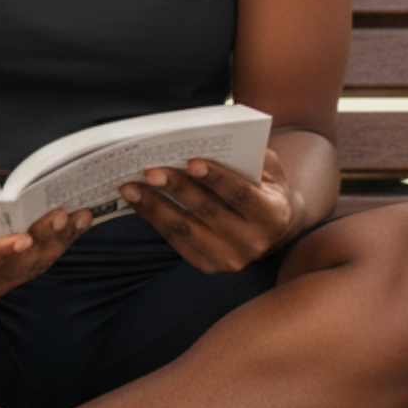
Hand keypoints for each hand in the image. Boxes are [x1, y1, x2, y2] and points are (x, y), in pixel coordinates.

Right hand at [0, 171, 92, 300]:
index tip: (22, 240)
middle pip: (14, 265)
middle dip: (41, 240)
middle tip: (61, 216)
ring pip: (32, 266)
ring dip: (59, 242)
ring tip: (81, 218)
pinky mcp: (8, 278)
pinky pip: (37, 264)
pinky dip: (59, 244)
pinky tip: (78, 224)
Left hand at [120, 148, 296, 272]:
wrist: (276, 231)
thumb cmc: (266, 187)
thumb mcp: (268, 168)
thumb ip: (247, 155)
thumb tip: (204, 142)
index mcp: (272, 215)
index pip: (241, 194)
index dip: (216, 177)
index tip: (192, 161)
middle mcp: (253, 242)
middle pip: (208, 212)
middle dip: (176, 189)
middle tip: (150, 171)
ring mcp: (230, 259)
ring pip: (186, 231)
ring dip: (154, 207)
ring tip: (130, 187)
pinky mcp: (209, 266)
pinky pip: (176, 242)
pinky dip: (155, 220)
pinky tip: (139, 202)